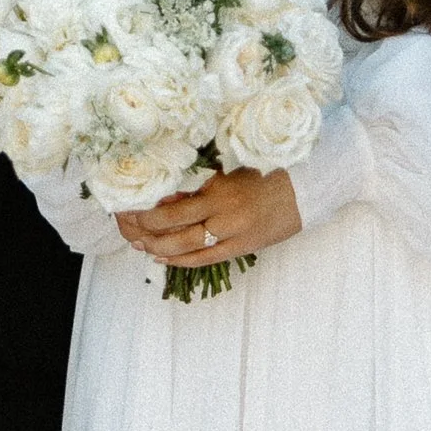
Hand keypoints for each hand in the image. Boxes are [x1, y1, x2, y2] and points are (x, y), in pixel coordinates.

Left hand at [115, 168, 301, 271]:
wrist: (304, 188)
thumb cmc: (265, 171)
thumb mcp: (228, 169)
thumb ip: (198, 183)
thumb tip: (162, 195)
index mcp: (217, 188)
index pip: (170, 206)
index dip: (144, 212)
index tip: (127, 208)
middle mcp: (222, 213)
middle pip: (172, 228)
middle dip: (144, 231)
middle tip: (127, 229)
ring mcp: (232, 234)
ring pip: (185, 247)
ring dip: (158, 248)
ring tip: (140, 245)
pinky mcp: (242, 248)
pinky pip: (205, 259)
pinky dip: (181, 261)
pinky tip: (163, 258)